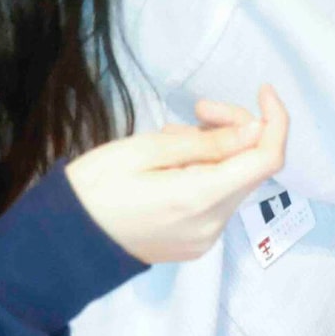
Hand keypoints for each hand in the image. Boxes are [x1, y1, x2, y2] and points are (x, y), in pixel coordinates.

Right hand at [64, 86, 287, 263]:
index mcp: (201, 199)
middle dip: (234, 130)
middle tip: (196, 109)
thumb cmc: (94, 188)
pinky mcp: (193, 244)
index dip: (275, 121)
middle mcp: (212, 225)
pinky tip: (171, 163)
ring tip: (171, 137)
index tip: (262, 91)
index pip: (267, 159)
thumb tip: (255, 130)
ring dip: (216, 151)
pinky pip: (215, 200)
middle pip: (250, 167)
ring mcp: (204, 239)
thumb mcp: (144, 150)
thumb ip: (206, 142)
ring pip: (233, 181)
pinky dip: (206, 174)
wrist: (59, 243)